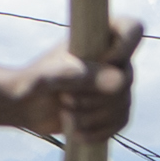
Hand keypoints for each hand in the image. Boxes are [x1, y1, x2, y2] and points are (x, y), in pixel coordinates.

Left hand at [0, 19, 142, 145]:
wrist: (26, 107)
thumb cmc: (33, 83)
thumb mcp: (51, 77)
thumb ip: (82, 76)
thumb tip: (120, 83)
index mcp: (99, 39)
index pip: (133, 29)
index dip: (126, 45)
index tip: (103, 60)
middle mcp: (113, 60)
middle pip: (126, 80)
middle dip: (93, 97)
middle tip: (65, 97)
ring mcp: (115, 86)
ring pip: (122, 106)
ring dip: (91, 116)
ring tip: (66, 112)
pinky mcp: (113, 111)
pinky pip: (120, 123)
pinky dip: (97, 131)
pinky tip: (77, 130)